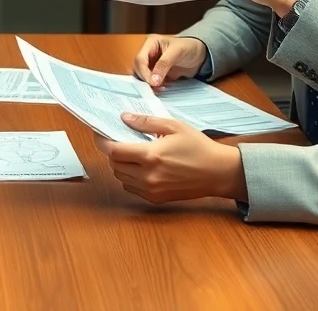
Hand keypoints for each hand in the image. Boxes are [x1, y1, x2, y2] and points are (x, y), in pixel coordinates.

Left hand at [93, 114, 246, 203]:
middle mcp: (147, 176)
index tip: (99, 134)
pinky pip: (131, 188)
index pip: (113, 151)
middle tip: (118, 140)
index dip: (102, 142)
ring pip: (120, 178)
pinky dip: (129, 177)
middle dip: (112, 152)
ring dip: (119, 165)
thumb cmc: (199, 147)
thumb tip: (124, 118)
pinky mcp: (155, 199)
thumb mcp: (174, 126)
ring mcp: (151, 190)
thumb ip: (146, 123)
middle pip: (114, 165)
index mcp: (150, 156)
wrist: (218, 173)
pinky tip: (140, 167)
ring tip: (130, 153)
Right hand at [133, 35, 206, 88]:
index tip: (153, 82)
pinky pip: (150, 82)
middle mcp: (148, 54)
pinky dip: (155, 87)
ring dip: (149, 85)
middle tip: (156, 88)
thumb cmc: (189, 47)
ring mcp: (152, 64)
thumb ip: (164, 64)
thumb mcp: (177, 52)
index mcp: (150, 43)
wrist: (200, 55)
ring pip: (142, 77)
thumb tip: (153, 80)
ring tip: (161, 89)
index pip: (140, 59)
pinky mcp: (157, 74)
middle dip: (146, 79)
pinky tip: (164, 88)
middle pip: (138, 69)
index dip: (144, 72)